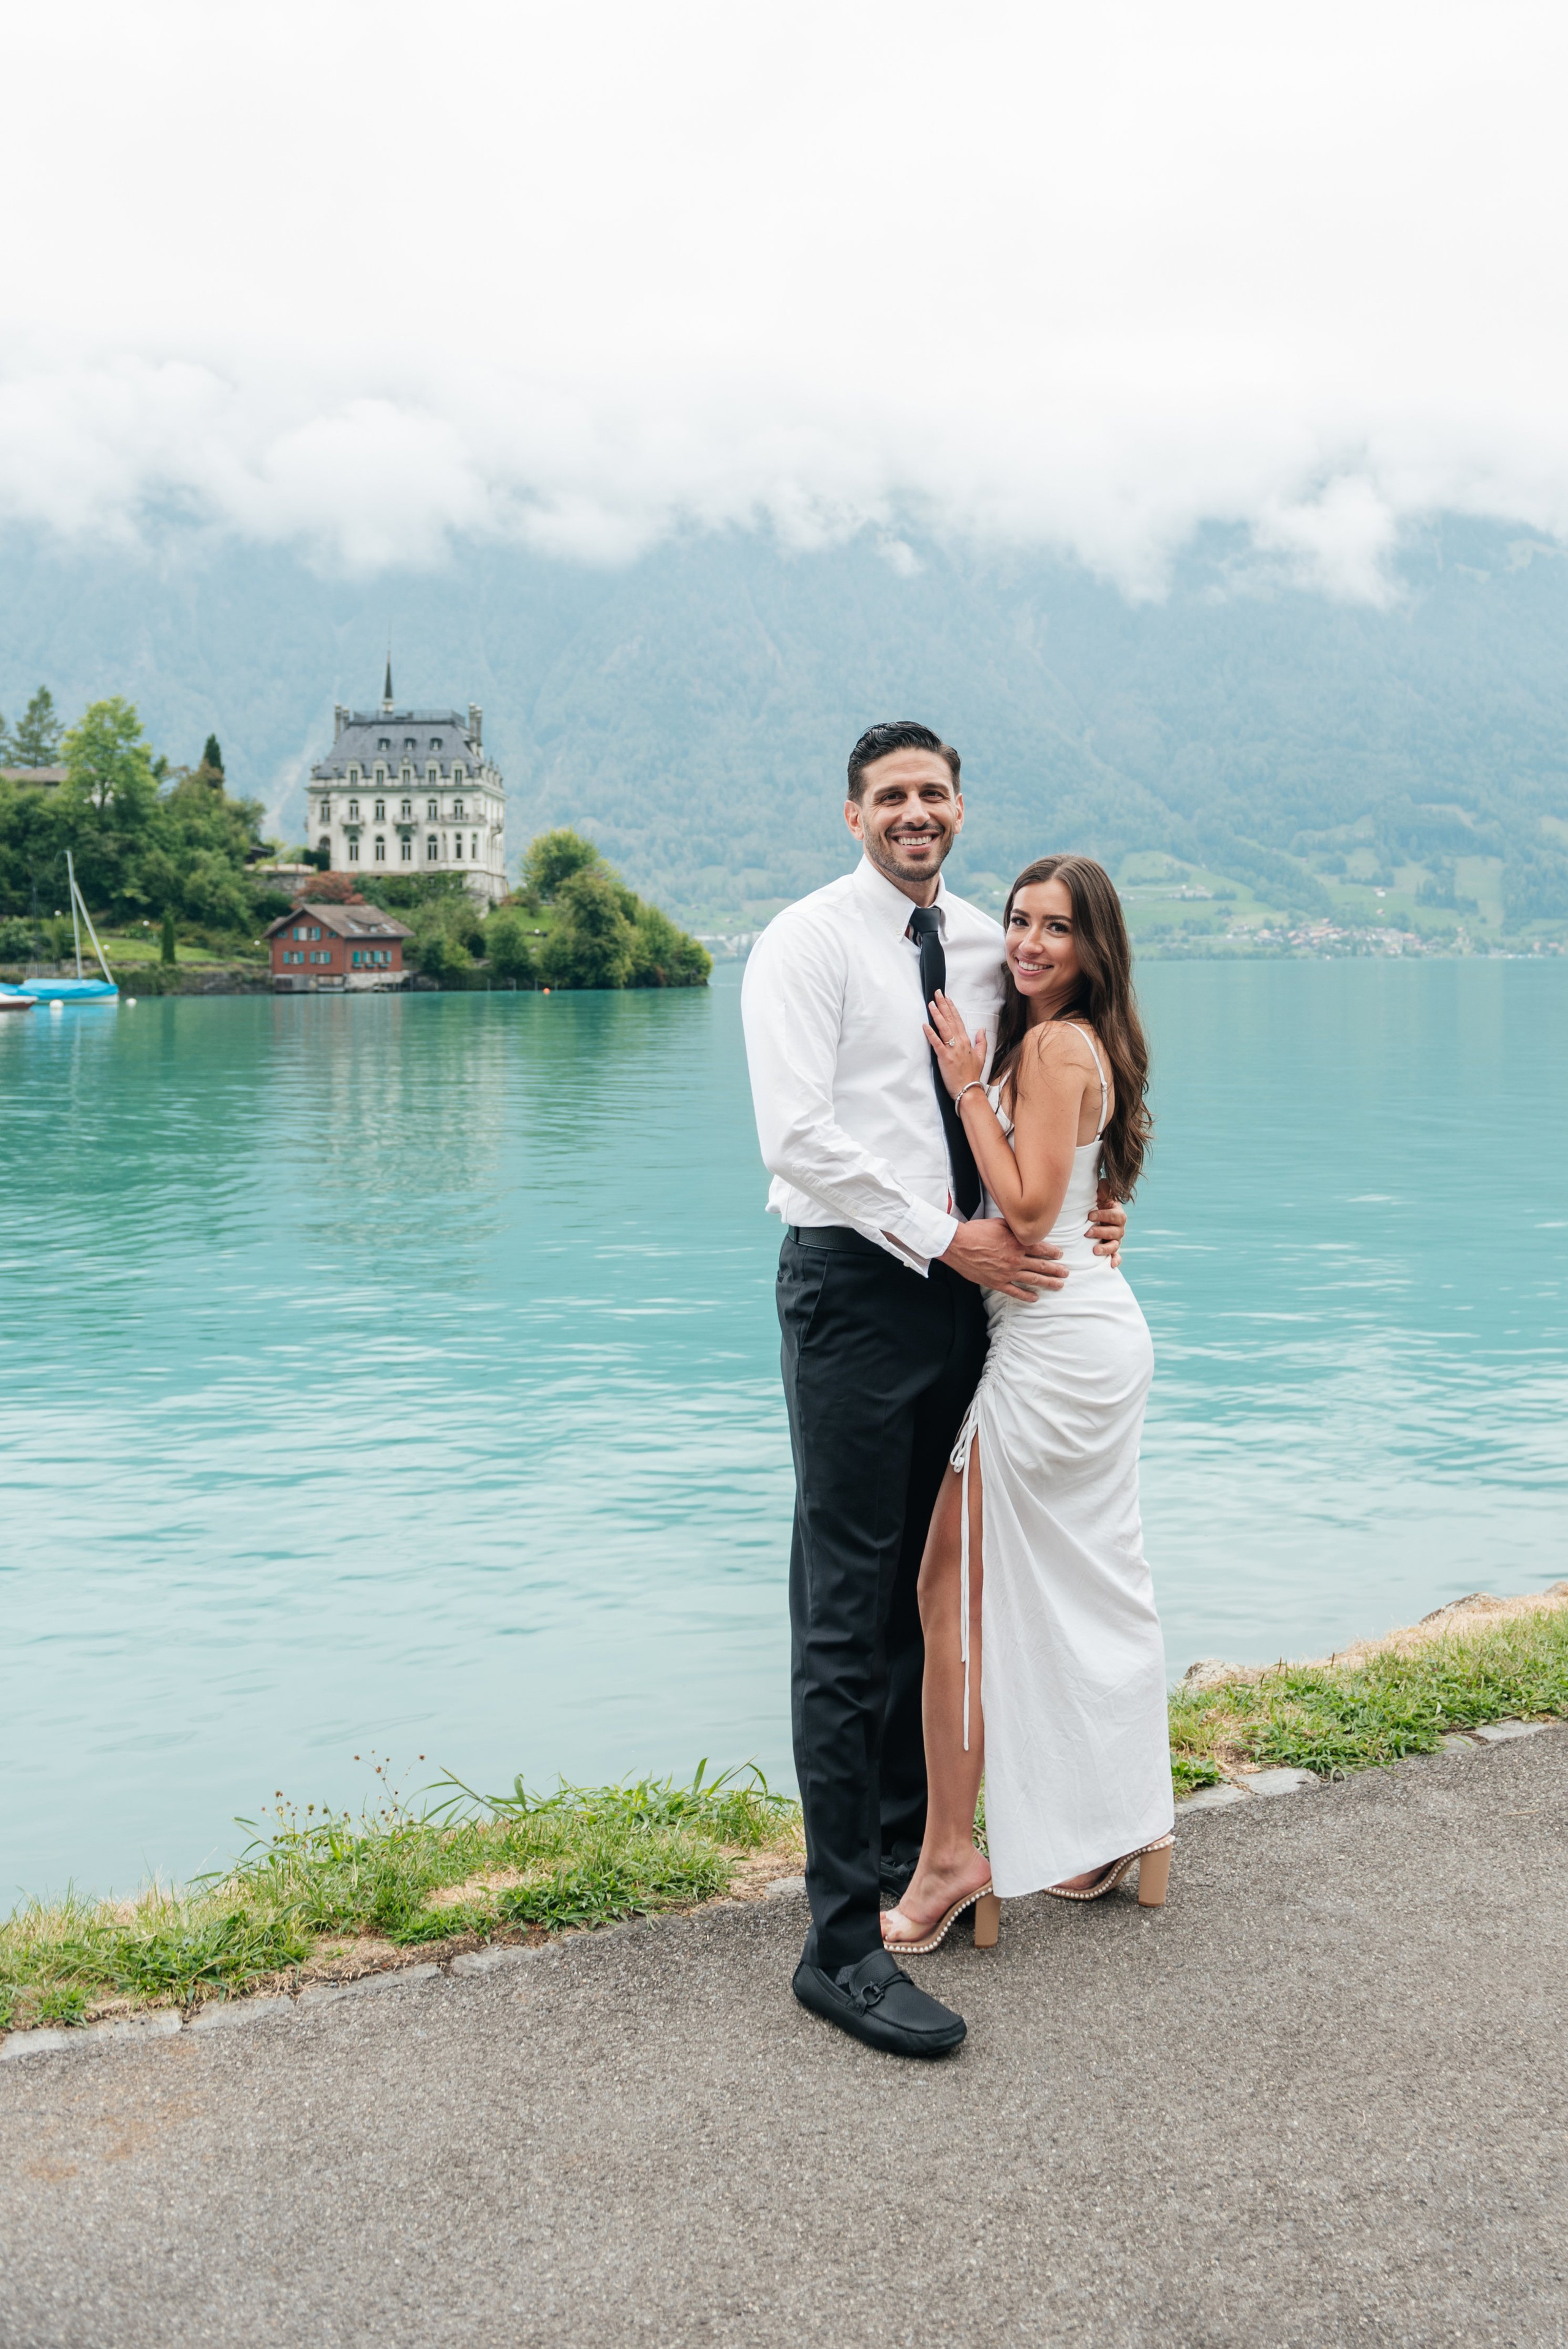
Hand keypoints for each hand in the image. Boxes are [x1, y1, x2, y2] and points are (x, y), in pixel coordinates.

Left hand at [922, 990, 986, 1100]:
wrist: (968, 1091)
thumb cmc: (972, 1076)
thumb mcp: (981, 1057)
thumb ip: (981, 1041)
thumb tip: (981, 1029)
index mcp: (967, 1042)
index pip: (958, 1020)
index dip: (952, 1008)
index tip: (947, 998)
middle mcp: (960, 1043)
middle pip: (950, 1020)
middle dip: (943, 1005)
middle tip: (937, 993)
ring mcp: (952, 1050)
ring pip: (944, 1028)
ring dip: (937, 1015)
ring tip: (931, 1004)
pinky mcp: (945, 1058)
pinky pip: (937, 1043)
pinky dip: (931, 1033)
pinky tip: (925, 1025)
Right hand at [941, 1218, 1067, 1301]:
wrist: (958, 1245)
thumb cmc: (976, 1232)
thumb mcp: (998, 1223)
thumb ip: (1014, 1228)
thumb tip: (1023, 1227)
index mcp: (1017, 1244)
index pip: (1041, 1249)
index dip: (1053, 1252)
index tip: (1060, 1254)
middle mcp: (1016, 1260)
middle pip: (1042, 1266)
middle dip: (1056, 1270)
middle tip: (1066, 1273)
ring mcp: (1007, 1273)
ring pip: (1033, 1280)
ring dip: (1048, 1283)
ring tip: (1059, 1285)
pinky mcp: (997, 1283)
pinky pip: (1015, 1292)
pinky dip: (1026, 1296)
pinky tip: (1035, 1298)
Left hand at [1089, 1181, 1125, 1268]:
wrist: (1094, 1215)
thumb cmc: (1096, 1203)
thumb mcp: (1100, 1194)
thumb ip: (1103, 1189)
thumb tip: (1103, 1183)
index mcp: (1117, 1213)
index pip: (1113, 1215)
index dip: (1103, 1215)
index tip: (1089, 1215)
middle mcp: (1119, 1227)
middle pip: (1115, 1231)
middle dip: (1101, 1232)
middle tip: (1087, 1233)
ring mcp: (1116, 1239)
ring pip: (1115, 1244)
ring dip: (1106, 1248)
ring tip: (1095, 1250)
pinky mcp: (1112, 1248)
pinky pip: (1117, 1255)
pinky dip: (1116, 1260)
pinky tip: (1112, 1265)